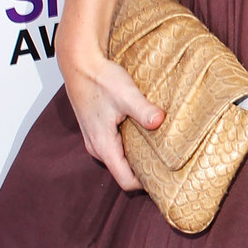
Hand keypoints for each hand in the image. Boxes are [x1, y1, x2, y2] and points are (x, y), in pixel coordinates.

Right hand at [58, 40, 163, 192]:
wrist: (79, 63)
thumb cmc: (100, 78)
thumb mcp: (126, 94)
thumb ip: (144, 110)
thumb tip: (160, 122)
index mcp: (103, 146)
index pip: (125, 181)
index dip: (146, 184)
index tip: (166, 178)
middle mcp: (96, 147)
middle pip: (123, 172)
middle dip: (144, 171)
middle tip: (168, 163)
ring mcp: (95, 139)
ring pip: (119, 158)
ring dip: (137, 156)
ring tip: (159, 148)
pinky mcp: (97, 129)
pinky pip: (116, 146)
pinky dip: (130, 145)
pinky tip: (144, 133)